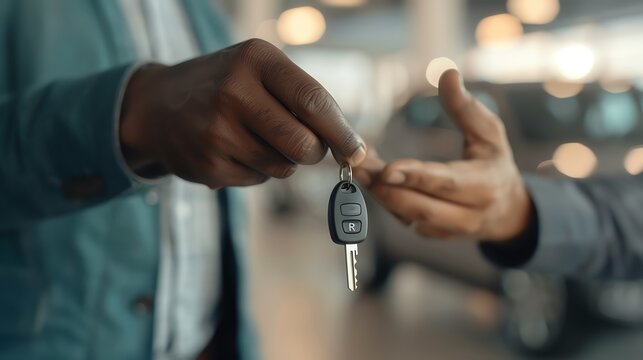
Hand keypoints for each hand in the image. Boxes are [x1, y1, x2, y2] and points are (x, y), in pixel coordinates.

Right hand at [119, 39, 365, 187]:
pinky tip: (235, 150)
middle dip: (315, 152)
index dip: (342, 132)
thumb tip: (352, 144)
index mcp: (254, 60)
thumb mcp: (258, 71)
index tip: (358, 151)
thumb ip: (303, 99)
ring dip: (283, 159)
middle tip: (307, 144)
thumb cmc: (224, 86)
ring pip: (283, 167)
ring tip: (255, 137)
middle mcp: (233, 93)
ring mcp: (217, 133)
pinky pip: (259, 181)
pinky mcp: (208, 166)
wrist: (158, 107)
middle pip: (303, 144)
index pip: (313, 101)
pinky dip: (257, 170)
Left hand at [355, 70, 530, 241]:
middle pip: (418, 205)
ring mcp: (445, 230)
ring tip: (357, 166)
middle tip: (357, 163)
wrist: (505, 210)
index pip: (445, 183)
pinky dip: (383, 197)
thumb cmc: (493, 163)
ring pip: (405, 215)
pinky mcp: (429, 235)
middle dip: (385, 186)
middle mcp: (465, 215)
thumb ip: (466, 106)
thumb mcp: (489, 133)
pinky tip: (368, 176)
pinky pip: (401, 218)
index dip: (415, 177)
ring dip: (378, 192)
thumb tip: (447, 73)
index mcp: (483, 187)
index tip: (387, 169)